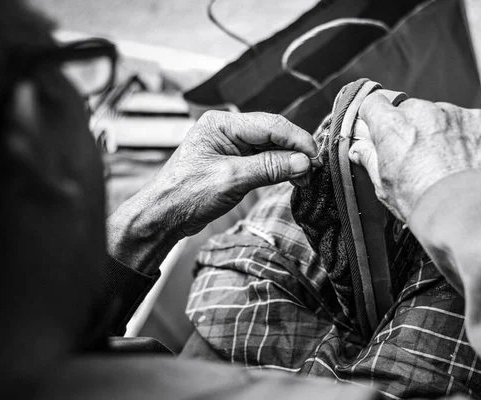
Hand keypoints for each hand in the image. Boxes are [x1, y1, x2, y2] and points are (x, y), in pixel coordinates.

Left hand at [107, 111, 318, 273]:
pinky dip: (278, 168)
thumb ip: (269, 168)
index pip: (270, 124)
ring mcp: (230, 145)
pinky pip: (263, 159)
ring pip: (270, 146)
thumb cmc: (186, 195)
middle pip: (273, 133)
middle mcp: (227, 129)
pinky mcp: (233, 161)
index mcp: (222, 123)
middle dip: (296, 150)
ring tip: (305, 177)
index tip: (316, 158)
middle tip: (314, 170)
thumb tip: (304, 162)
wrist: (163, 216)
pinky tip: (291, 177)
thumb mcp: (232, 180)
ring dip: (289, 160)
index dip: (297, 140)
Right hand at [348, 93, 480, 220]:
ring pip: (439, 115)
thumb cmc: (421, 202)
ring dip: (438, 130)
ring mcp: (451, 113)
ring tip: (445, 163)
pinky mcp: (478, 119)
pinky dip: (464, 136)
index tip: (378, 127)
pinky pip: (465, 121)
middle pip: (408, 110)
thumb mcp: (385, 186)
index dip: (374, 115)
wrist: (466, 212)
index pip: (373, 103)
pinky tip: (464, 161)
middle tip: (416, 156)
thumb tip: (358, 149)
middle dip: (410, 127)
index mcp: (391, 126)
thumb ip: (370, 159)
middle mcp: (420, 111)